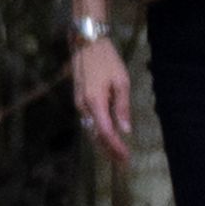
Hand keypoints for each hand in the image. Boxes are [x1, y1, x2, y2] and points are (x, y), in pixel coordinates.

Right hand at [73, 34, 134, 165]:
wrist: (86, 43)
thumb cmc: (107, 60)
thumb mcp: (121, 81)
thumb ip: (122, 107)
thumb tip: (125, 129)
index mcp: (95, 102)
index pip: (106, 132)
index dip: (115, 147)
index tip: (125, 158)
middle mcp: (84, 106)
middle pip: (95, 135)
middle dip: (109, 150)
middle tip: (122, 162)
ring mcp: (79, 103)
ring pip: (90, 129)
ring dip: (103, 143)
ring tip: (116, 153)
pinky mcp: (79, 99)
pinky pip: (88, 121)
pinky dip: (98, 132)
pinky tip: (107, 136)